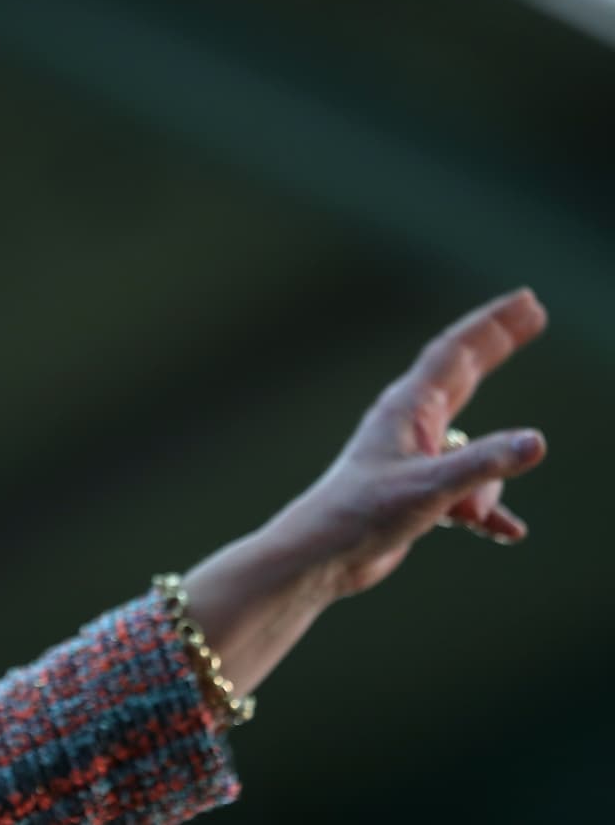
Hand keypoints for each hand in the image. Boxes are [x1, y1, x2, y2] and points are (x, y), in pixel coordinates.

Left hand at [301, 288, 547, 597]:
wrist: (322, 555)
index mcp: (408, 409)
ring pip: (474, 454)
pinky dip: (486, 510)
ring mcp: (415, 457)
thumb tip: (535, 442)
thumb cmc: (362, 514)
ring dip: (483, 486)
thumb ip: (483, 465)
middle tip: (533, 312)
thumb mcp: (430, 488)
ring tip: (466, 514)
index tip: (526, 301)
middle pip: (465, 374)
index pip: (456, 353)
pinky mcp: (416, 492)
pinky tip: (508, 531)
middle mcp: (411, 425)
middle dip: (499, 345)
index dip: (493, 325)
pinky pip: (467, 494)